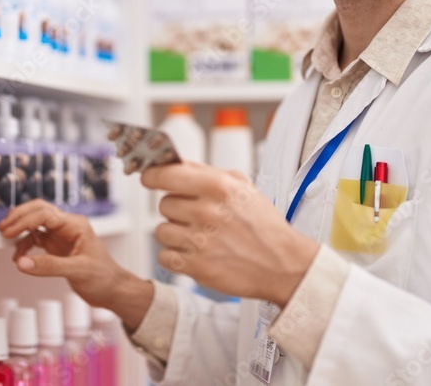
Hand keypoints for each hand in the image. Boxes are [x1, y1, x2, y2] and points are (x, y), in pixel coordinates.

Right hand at [0, 200, 153, 330]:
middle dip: (19, 218)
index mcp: (76, 225)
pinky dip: (25, 246)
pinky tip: (20, 257)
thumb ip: (49, 266)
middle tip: (3, 228)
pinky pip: (36, 240)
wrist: (113, 290)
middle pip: (39, 211)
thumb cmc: (104, 277)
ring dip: (20, 231)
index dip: (24, 220)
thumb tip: (23, 262)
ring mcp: (62, 236)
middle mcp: (68, 227)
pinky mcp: (57, 248)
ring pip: (36, 224)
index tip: (9, 231)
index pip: (45, 214)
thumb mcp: (78, 271)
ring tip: (6, 240)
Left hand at [141, 161, 318, 306]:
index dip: (152, 176)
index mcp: (218, 187)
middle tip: (197, 216)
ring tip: (198, 236)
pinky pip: (164, 256)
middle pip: (164, 204)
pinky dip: (175, 256)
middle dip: (177, 209)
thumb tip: (175, 164)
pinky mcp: (196, 267)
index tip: (148, 178)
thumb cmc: (263, 224)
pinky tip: (195, 253)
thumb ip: (207, 172)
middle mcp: (207, 212)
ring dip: (175, 234)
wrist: (282, 264)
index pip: (165, 175)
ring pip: (161, 231)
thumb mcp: (242, 186)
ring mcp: (200, 241)